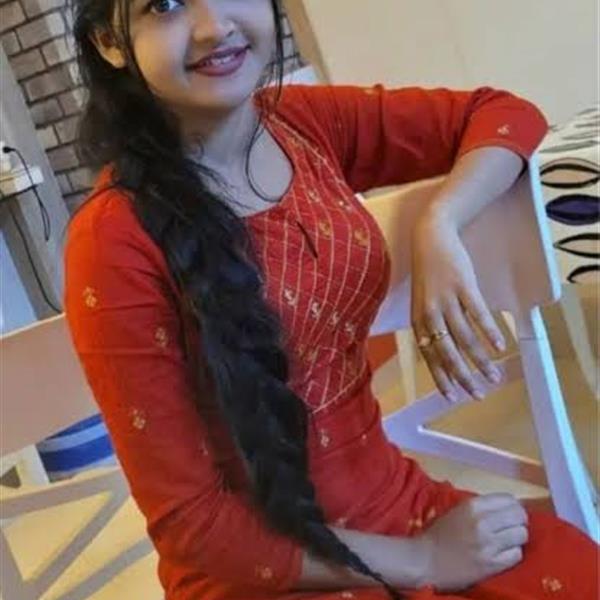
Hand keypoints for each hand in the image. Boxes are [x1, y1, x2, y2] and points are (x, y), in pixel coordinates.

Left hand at [410, 209, 505, 401]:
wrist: (430, 237)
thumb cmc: (428, 272)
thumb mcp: (422, 301)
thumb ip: (430, 325)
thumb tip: (443, 351)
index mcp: (418, 319)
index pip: (428, 355)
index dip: (440, 377)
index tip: (452, 397)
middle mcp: (430, 312)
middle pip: (447, 352)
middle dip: (463, 376)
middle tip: (478, 394)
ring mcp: (446, 299)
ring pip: (465, 337)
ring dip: (481, 360)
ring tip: (494, 375)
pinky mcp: (463, 285)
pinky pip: (478, 313)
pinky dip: (490, 331)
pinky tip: (500, 345)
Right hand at [417, 493, 528, 591]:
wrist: (426, 560)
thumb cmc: (439, 534)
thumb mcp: (458, 511)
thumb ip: (481, 507)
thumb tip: (507, 507)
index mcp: (472, 505)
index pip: (508, 499)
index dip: (513, 506)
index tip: (509, 513)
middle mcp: (483, 521)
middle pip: (519, 516)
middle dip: (518, 521)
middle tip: (510, 527)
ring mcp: (489, 543)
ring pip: (521, 535)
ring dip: (516, 538)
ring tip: (507, 541)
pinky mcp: (492, 564)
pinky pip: (517, 555)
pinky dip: (513, 554)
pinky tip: (503, 554)